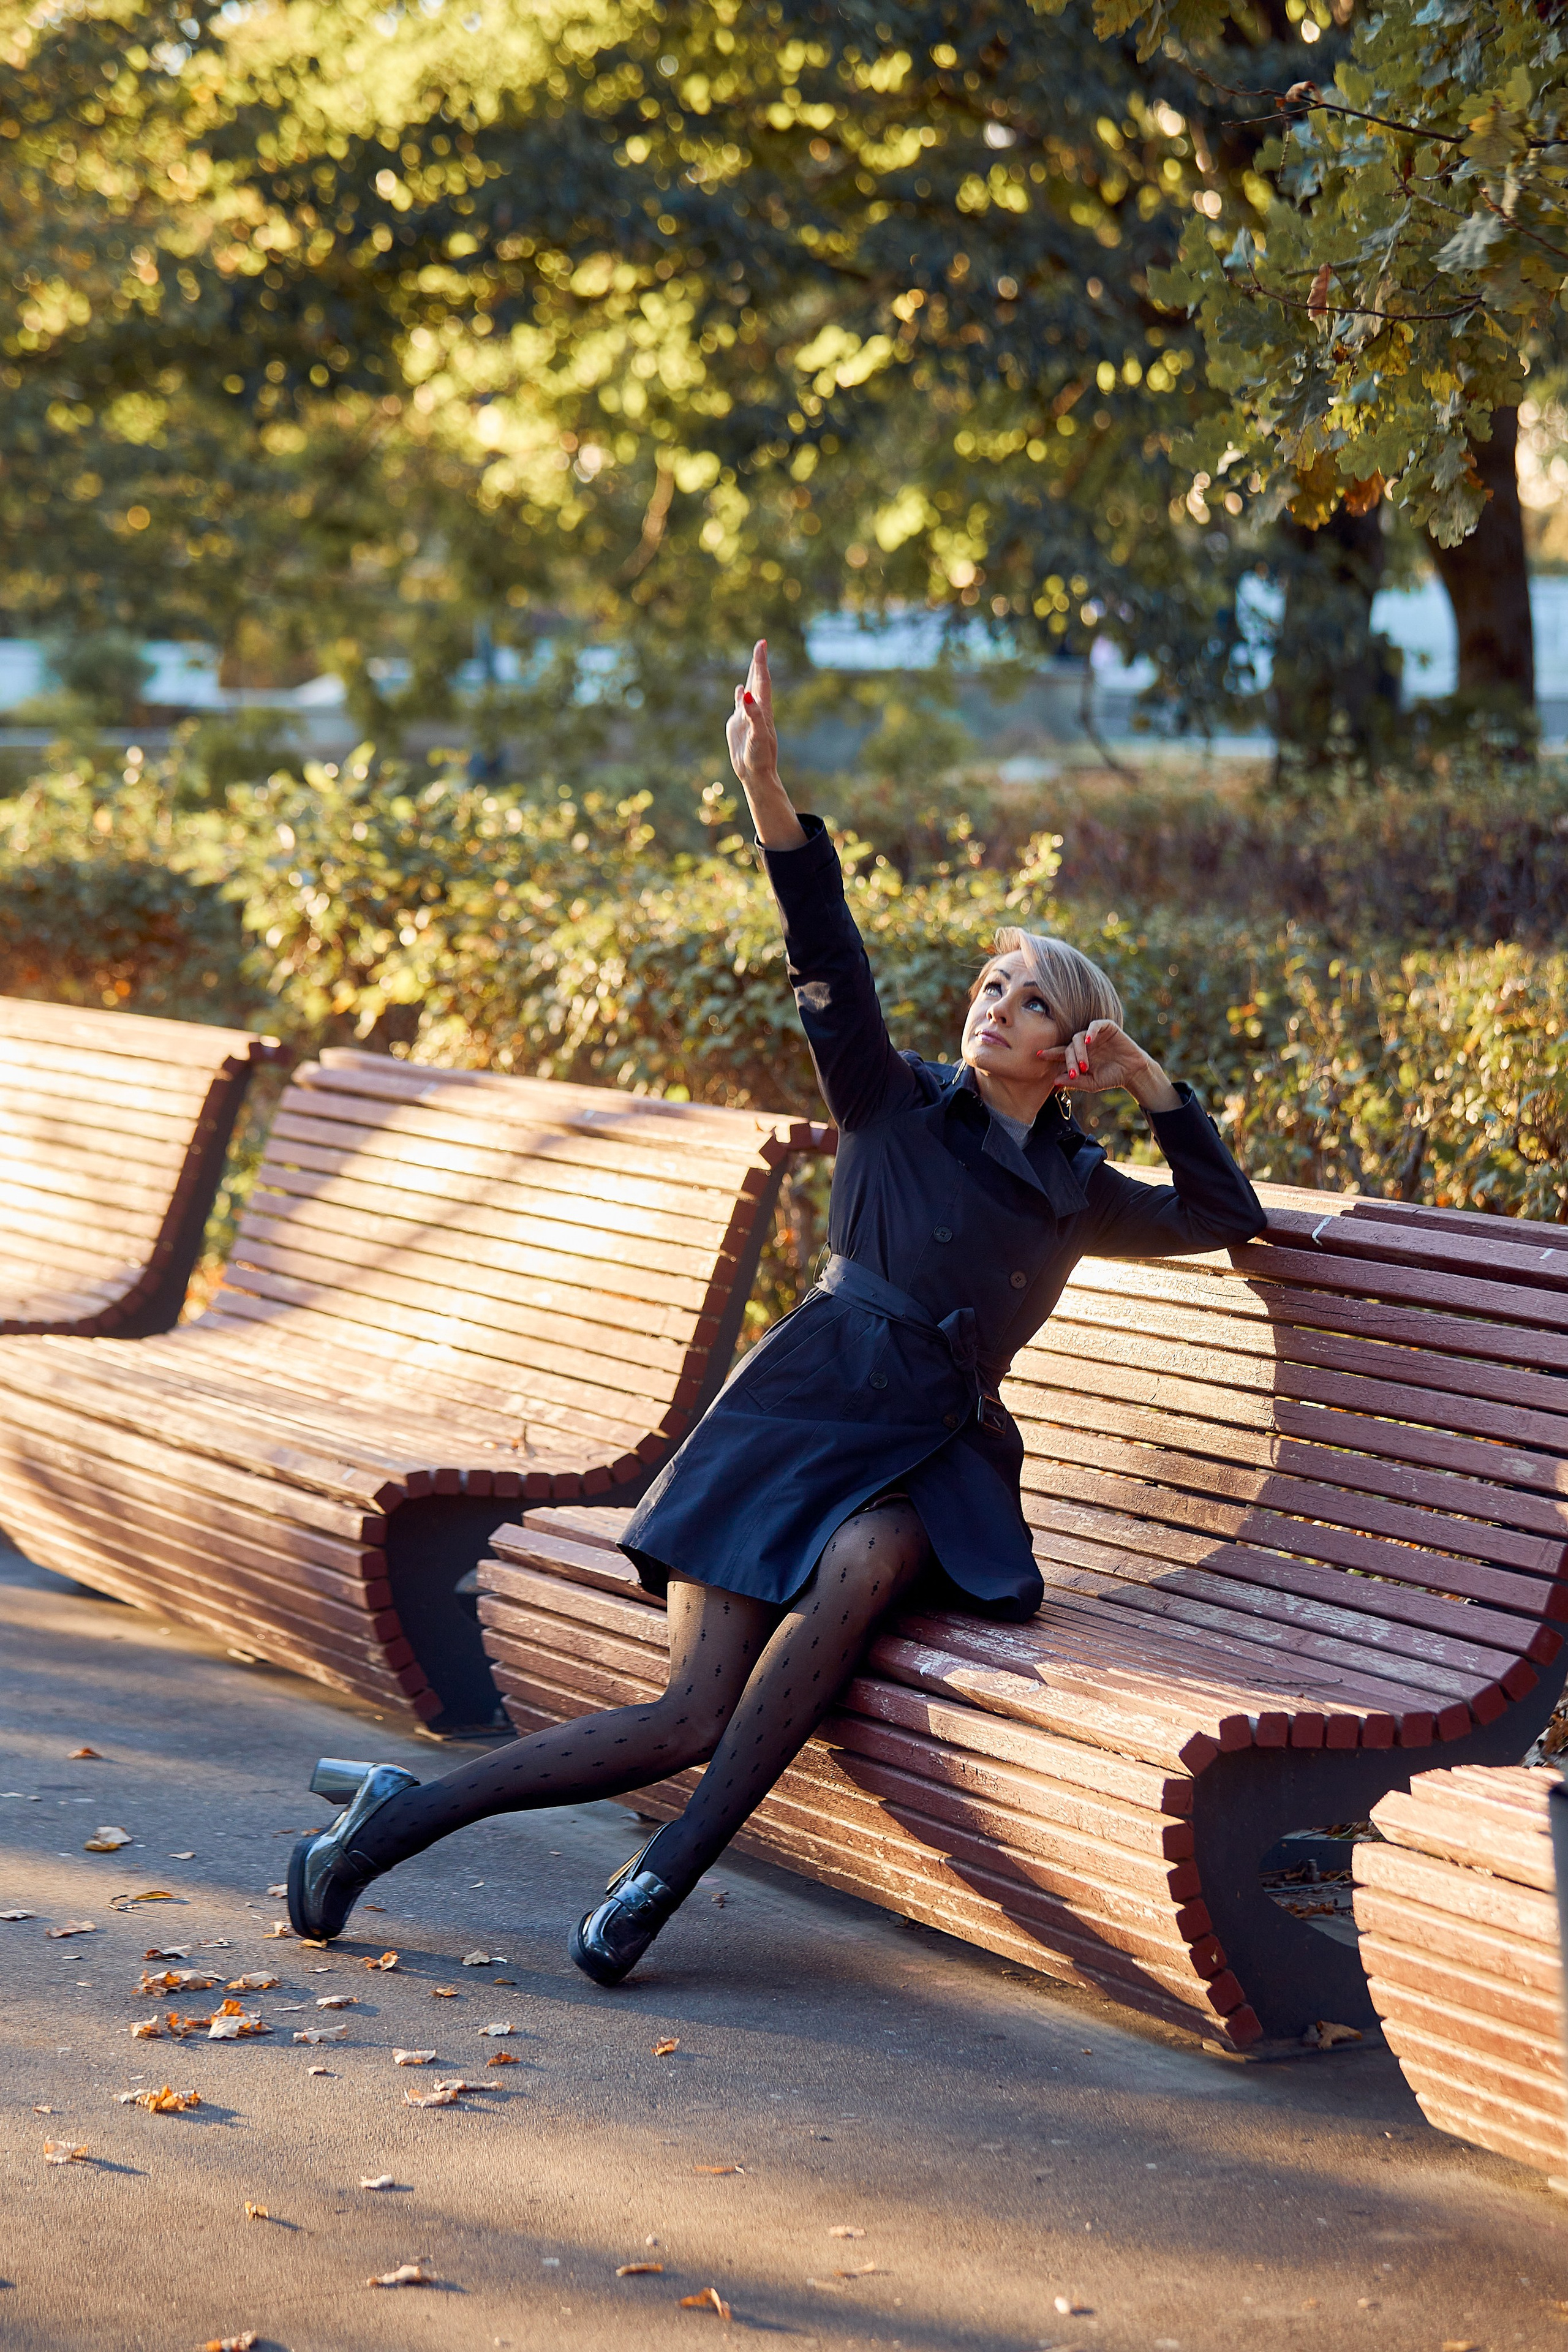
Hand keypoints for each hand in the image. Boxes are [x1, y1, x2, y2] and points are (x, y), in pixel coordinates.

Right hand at [726, 639, 779, 793]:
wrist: (756, 774)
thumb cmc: (760, 758)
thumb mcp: (757, 736)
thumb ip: (753, 715)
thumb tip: (745, 693)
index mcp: (763, 710)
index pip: (762, 681)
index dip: (761, 662)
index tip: (762, 644)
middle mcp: (757, 710)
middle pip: (758, 681)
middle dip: (758, 663)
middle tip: (761, 644)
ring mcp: (747, 717)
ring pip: (750, 690)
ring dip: (751, 675)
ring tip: (754, 660)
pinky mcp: (739, 725)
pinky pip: (740, 704)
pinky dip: (739, 694)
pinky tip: (739, 688)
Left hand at [1038, 1020, 1179, 1112]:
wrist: (1133, 1072)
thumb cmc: (1111, 1077)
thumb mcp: (1091, 1083)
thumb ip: (1075, 1082)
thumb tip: (1055, 1080)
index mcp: (1078, 1056)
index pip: (1060, 1053)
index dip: (1049, 1053)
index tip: (1038, 1055)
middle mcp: (1083, 1044)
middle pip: (1068, 1047)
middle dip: (1069, 1060)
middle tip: (1074, 1072)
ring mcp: (1094, 1035)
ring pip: (1079, 1037)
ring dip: (1079, 1051)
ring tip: (1084, 1064)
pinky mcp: (1106, 1028)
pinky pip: (1095, 1025)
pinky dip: (1091, 1031)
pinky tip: (1089, 1040)